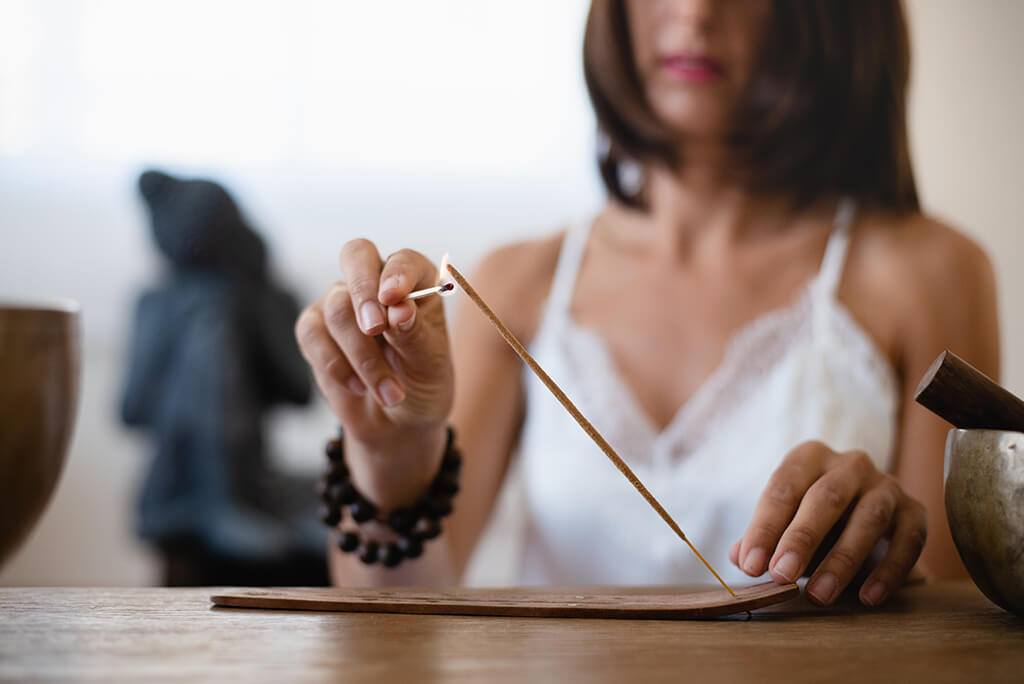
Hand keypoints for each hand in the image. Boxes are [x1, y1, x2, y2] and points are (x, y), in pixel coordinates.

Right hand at [294, 240, 453, 446]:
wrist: (398, 423)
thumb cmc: (422, 383)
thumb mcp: (430, 365)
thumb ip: (415, 334)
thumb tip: (398, 309)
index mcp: (416, 283)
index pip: (403, 260)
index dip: (397, 274)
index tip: (394, 298)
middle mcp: (376, 283)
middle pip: (356, 256)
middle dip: (364, 291)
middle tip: (375, 328)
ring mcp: (341, 302)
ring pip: (337, 308)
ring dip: (362, 356)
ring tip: (389, 392)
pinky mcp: (314, 329)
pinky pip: (311, 334)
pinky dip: (335, 365)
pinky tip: (358, 387)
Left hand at [729, 441, 927, 606]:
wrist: (869, 519)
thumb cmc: (813, 520)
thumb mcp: (784, 523)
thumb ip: (762, 539)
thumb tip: (740, 557)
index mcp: (809, 457)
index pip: (782, 488)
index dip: (764, 528)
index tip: (750, 565)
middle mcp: (850, 464)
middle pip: (825, 498)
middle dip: (801, 539)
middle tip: (781, 576)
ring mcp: (886, 485)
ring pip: (868, 518)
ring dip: (842, 560)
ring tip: (820, 595)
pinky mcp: (916, 511)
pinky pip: (907, 540)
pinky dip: (888, 571)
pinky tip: (867, 597)